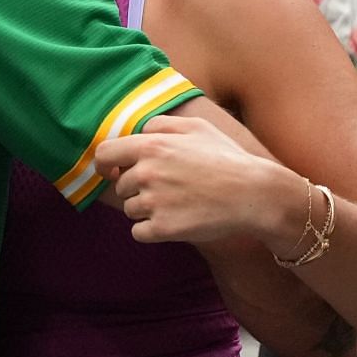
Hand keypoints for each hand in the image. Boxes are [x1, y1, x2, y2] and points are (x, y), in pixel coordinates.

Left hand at [94, 115, 287, 244]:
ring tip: (178, 203)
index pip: (104, 154)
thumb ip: (161, 125)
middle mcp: (146, 173)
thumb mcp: (197, 128)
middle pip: (121, 186)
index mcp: (152, 145)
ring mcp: (153, 202)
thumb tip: (139, 131)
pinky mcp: (162, 228)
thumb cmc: (227, 158)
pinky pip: (139, 232)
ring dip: (146, 210)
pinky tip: (174, 221)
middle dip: (137, 188)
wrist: (253, 194)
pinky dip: (152, 230)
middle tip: (169, 189)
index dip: (103, 165)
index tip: (110, 172)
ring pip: (130, 210)